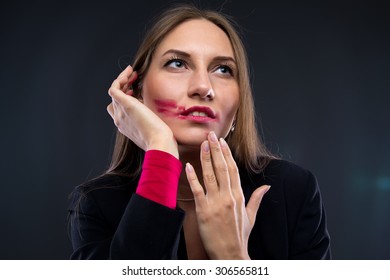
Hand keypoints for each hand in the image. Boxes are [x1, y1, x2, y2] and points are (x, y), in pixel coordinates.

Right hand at [107, 66, 178, 157]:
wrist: (159, 143)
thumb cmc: (161, 139)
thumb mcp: (153, 127)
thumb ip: (149, 118)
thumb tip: (154, 109)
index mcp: (126, 126)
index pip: (118, 109)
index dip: (125, 98)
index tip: (136, 90)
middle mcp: (120, 120)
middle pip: (114, 100)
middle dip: (123, 87)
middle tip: (135, 79)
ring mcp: (120, 113)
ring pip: (114, 92)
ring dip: (123, 80)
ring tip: (133, 73)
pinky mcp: (125, 105)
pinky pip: (114, 88)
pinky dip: (120, 78)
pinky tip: (130, 72)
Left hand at [185, 131, 269, 258]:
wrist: (231, 253)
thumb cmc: (240, 235)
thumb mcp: (251, 216)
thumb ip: (257, 198)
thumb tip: (267, 187)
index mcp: (239, 196)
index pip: (233, 169)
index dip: (227, 154)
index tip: (222, 142)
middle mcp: (228, 197)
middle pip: (222, 168)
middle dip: (216, 149)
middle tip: (210, 135)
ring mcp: (216, 203)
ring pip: (210, 175)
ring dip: (206, 158)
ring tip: (202, 144)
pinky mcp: (204, 211)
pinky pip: (198, 190)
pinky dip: (193, 177)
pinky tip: (189, 166)